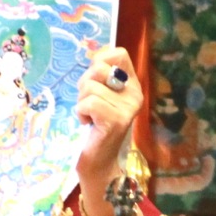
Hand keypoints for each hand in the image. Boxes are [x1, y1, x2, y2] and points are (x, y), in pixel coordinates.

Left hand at [73, 46, 143, 208]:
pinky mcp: (116, 121)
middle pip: (99, 68)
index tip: (93, 79)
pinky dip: (80, 112)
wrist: (98, 162)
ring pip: (90, 87)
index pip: (119, 53)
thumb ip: (99, 75)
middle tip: (88, 103)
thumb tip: (95, 53)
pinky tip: (86, 123)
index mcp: (132, 85)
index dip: (100, 60)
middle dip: (84, 83)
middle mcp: (135, 94)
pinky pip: (89, 103)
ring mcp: (127, 108)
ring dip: (81, 101)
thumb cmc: (94, 126)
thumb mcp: (99, 94)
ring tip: (88, 116)